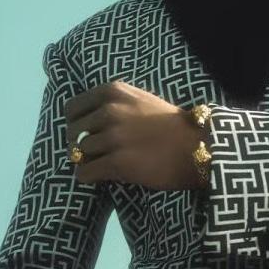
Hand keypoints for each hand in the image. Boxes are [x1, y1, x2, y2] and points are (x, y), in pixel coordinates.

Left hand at [64, 80, 209, 188]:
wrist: (197, 145)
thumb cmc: (172, 124)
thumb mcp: (141, 100)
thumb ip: (114, 105)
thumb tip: (87, 122)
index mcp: (112, 92)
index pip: (72, 108)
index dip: (75, 123)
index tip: (85, 133)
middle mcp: (109, 111)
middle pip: (73, 132)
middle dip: (80, 144)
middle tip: (95, 153)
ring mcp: (112, 137)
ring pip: (78, 153)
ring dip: (88, 161)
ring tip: (103, 164)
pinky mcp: (117, 163)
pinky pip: (84, 173)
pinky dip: (88, 177)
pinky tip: (100, 176)